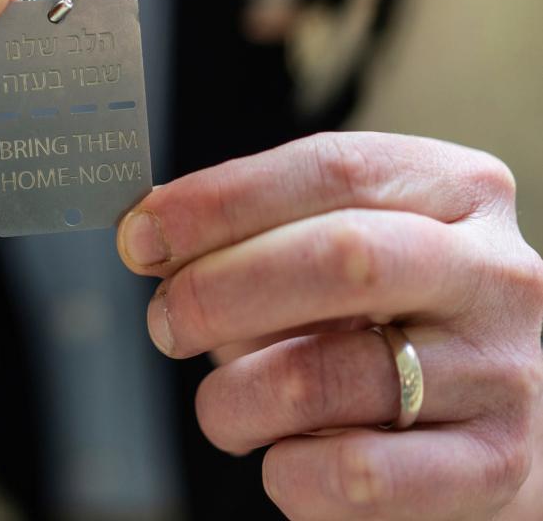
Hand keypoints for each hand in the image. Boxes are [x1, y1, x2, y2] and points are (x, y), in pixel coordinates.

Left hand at [117, 132, 542, 519]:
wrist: (495, 429)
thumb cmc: (388, 326)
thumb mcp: (334, 254)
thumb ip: (254, 235)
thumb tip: (147, 235)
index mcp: (455, 190)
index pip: (331, 169)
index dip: (219, 201)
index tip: (140, 235)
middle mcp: (493, 272)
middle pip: (339, 258)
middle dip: (218, 290)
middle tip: (166, 323)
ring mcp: (504, 372)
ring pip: (325, 377)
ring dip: (232, 399)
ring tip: (224, 408)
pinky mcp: (494, 468)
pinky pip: (353, 476)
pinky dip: (286, 473)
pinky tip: (285, 459)